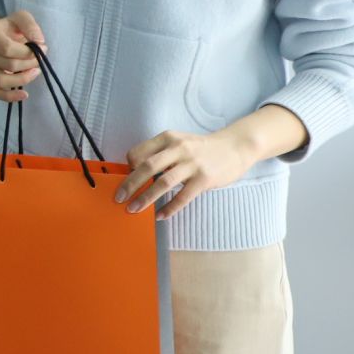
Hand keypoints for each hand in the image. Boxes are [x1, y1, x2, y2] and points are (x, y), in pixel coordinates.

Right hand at [0, 9, 47, 102]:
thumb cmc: (8, 28)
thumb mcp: (19, 18)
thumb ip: (30, 25)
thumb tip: (39, 42)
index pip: (6, 48)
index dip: (26, 52)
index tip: (41, 47)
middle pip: (8, 65)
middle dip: (30, 63)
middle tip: (40, 58)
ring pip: (1, 81)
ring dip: (23, 79)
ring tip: (35, 72)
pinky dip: (10, 97)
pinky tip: (24, 94)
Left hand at [113, 128, 253, 220]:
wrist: (234, 148)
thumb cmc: (201, 148)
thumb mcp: (179, 142)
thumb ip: (161, 154)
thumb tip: (137, 173)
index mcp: (167, 138)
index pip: (139, 152)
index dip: (128, 167)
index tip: (126, 179)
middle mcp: (178, 148)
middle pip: (147, 167)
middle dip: (130, 184)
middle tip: (119, 198)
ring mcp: (192, 164)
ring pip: (163, 182)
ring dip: (145, 198)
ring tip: (134, 209)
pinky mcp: (204, 179)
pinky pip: (183, 196)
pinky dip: (169, 208)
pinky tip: (160, 215)